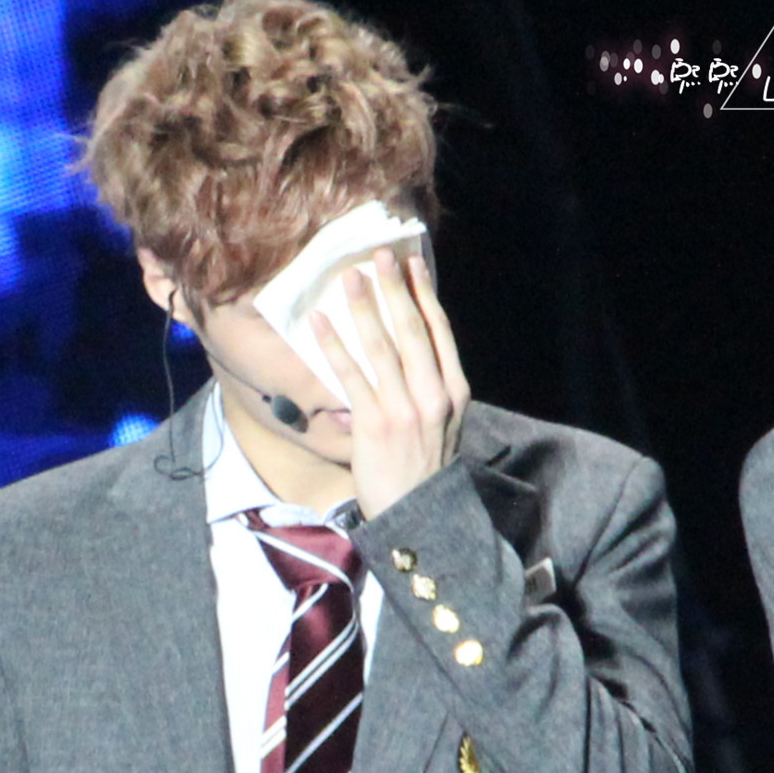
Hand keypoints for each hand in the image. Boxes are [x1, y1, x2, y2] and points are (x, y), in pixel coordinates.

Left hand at [309, 249, 469, 519]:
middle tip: (377, 255)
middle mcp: (433, 395)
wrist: (418, 518)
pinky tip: (319, 322)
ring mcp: (405, 409)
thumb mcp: (443, 426)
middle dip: (393, 288)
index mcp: (454, 392)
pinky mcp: (375, 424)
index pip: (440, 332)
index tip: (413, 264)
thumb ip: (430, 388)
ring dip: (362, 307)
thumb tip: (407, 349)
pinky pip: (350, 376)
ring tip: (346, 277)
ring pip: (382, 346)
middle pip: (411, 330)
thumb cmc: (424, 470)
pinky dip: (333, 346)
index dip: (424, 294)